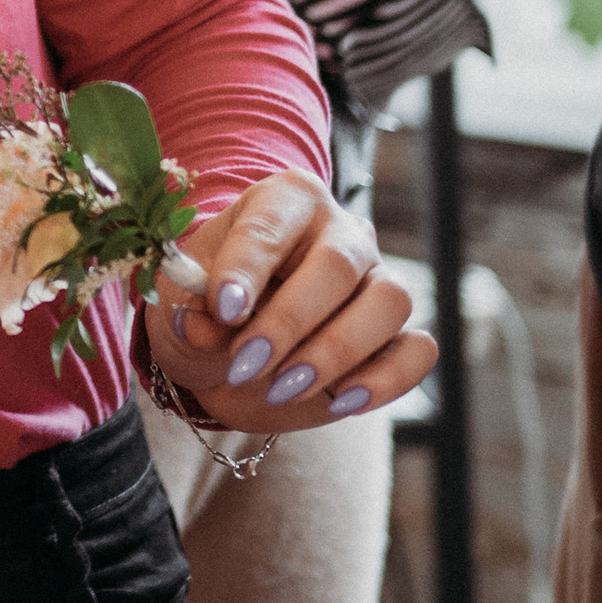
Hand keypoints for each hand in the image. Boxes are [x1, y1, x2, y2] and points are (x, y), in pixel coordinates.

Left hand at [146, 176, 433, 434]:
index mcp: (284, 202)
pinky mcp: (398, 333)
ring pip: (390, 301)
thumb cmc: (208, 310)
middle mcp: (341, 232)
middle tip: (245, 365)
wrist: (231, 353)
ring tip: (284, 387)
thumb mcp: (183, 303)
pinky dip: (384, 379)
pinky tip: (339, 401)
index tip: (223, 309)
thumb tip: (204, 326)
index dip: (247, 267)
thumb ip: (193, 310)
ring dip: (336, 352)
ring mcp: (378, 279)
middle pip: (338, 265)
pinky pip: (418, 350)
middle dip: (289, 322)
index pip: (271, 225)